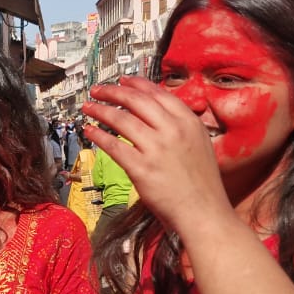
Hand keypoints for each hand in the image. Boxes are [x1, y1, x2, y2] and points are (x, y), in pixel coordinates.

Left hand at [82, 78, 231, 233]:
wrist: (205, 212)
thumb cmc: (202, 184)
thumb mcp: (199, 144)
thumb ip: (180, 127)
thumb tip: (156, 113)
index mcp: (188, 122)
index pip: (157, 94)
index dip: (136, 84)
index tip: (122, 81)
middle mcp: (173, 130)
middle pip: (136, 101)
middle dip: (113, 92)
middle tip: (98, 90)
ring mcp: (156, 148)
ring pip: (121, 120)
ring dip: (100, 110)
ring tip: (88, 107)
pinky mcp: (141, 168)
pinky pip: (114, 146)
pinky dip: (98, 135)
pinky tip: (90, 131)